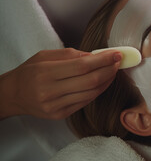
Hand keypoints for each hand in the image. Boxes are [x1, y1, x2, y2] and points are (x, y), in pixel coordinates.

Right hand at [0, 48, 121, 119]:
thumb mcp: (46, 55)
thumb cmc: (30, 71)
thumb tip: (96, 55)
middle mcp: (50, 91)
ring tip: (113, 71)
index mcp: (46, 72)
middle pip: (90, 81)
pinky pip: (85, 102)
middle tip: (118, 62)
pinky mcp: (60, 115)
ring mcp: (56, 106)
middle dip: (109, 70)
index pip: (83, 66)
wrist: (13, 94)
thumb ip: (71, 54)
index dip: (103, 60)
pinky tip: (103, 82)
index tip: (116, 54)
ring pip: (91, 93)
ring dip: (107, 81)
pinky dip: (98, 91)